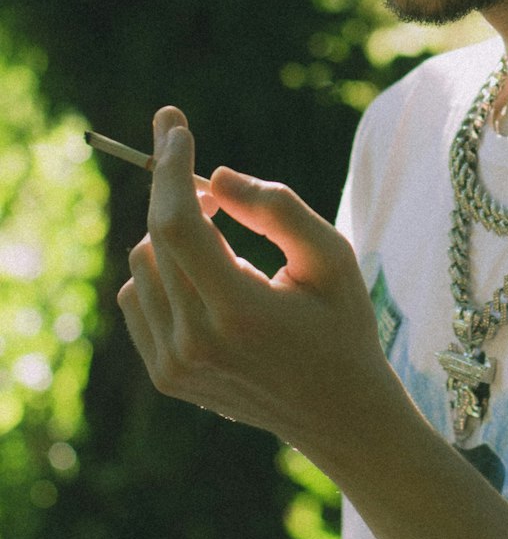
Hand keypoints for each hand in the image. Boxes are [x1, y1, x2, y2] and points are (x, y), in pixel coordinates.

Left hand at [117, 106, 391, 459]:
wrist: (337, 412)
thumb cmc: (341, 323)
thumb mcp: (331, 256)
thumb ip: (277, 208)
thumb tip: (216, 177)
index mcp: (240, 312)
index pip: (178, 223)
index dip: (172, 167)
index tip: (175, 125)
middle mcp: (195, 343)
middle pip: (156, 237)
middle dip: (176, 189)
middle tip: (211, 181)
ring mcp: (173, 365)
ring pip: (141, 261)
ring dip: (173, 234)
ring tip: (224, 245)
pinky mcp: (164, 375)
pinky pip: (135, 294)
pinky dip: (161, 269)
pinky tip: (204, 278)